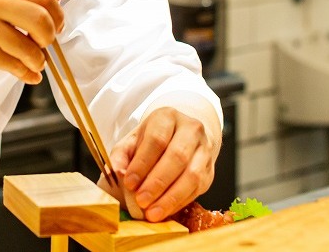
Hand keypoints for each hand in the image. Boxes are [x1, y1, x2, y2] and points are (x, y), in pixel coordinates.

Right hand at [0, 0, 63, 83]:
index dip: (58, 15)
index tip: (57, 26)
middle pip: (40, 20)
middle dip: (50, 37)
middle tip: (45, 43)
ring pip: (29, 48)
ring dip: (39, 60)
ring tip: (36, 61)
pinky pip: (15, 66)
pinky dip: (27, 73)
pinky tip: (27, 73)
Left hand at [107, 107, 215, 222]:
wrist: (182, 136)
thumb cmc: (154, 139)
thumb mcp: (133, 140)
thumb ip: (121, 155)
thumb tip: (117, 173)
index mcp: (168, 117)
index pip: (157, 139)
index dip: (142, 163)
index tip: (129, 183)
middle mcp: (191, 130)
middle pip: (177, 157)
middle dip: (157, 183)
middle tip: (141, 200)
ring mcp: (204, 150)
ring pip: (192, 175)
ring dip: (170, 197)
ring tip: (152, 212)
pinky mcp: (210, 170)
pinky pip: (198, 189)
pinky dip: (179, 202)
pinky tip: (164, 210)